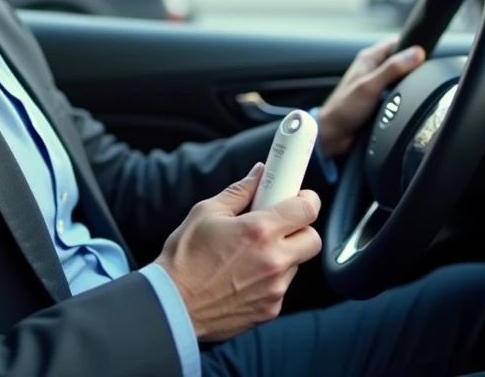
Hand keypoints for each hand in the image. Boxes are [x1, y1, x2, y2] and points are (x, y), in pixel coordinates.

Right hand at [155, 163, 321, 342]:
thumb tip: (258, 175)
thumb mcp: (206, 213)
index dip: (306, 199)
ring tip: (251, 254)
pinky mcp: (270, 310)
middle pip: (312, 239)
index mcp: (259, 231)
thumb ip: (239, 191)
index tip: (297, 198)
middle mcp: (273, 261)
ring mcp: (274, 289)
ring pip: (296, 264)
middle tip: (278, 226)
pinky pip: (281, 287)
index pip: (307, 209)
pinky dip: (270, 279)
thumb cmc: (184, 259)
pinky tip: (244, 276)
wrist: (172, 306)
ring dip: (283, 255)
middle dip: (299, 228)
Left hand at [317, 37, 425, 158]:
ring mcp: (380, 85)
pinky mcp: (383, 101)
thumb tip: (417, 53)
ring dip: (411, 86)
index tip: (426, 55)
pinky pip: (401, 95)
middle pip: (403, 62)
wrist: (334, 136)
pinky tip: (409, 104)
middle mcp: (375, 69)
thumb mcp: (370, 86)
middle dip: (415, 69)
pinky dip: (406, 99)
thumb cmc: (343, 109)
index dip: (412, 46)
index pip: (397, 43)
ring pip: (404, 80)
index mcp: (369, 59)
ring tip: (415, 93)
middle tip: (423, 78)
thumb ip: (392, 69)